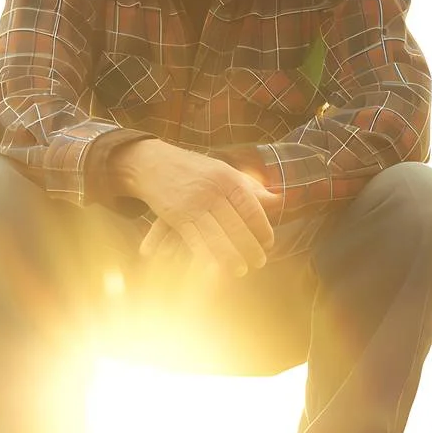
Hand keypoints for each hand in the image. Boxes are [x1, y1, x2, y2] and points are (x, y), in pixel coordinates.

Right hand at [112, 140, 280, 277]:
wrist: (153, 163)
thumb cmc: (194, 169)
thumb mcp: (223, 171)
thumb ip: (250, 187)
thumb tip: (278, 200)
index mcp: (228, 178)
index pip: (252, 207)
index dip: (262, 228)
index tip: (268, 243)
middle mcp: (213, 191)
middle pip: (237, 225)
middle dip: (250, 247)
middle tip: (259, 261)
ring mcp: (194, 204)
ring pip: (218, 236)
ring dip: (232, 256)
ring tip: (242, 269)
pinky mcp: (178, 217)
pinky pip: (196, 241)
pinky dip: (208, 256)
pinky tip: (217, 267)